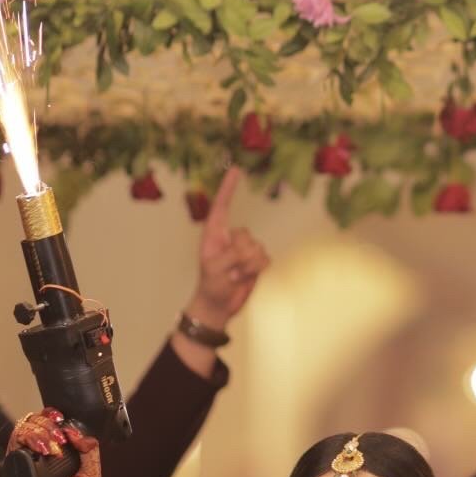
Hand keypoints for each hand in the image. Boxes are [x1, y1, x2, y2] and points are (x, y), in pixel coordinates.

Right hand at [4, 412, 102, 476]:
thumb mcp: (89, 476)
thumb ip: (92, 452)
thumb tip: (81, 435)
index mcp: (56, 445)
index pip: (52, 418)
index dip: (58, 416)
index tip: (67, 427)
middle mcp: (38, 445)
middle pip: (40, 417)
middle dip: (52, 425)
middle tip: (62, 440)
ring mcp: (24, 450)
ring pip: (28, 423)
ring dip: (43, 431)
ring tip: (53, 449)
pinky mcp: (12, 458)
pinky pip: (16, 436)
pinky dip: (31, 438)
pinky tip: (42, 450)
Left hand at [185, 169, 268, 331]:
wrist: (219, 306)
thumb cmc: (210, 286)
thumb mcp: (214, 269)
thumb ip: (231, 255)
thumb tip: (249, 248)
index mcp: (214, 234)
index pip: (222, 205)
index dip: (228, 188)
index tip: (236, 170)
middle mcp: (231, 238)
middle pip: (246, 235)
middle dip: (240, 257)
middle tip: (227, 272)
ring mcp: (245, 249)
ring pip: (258, 248)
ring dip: (247, 267)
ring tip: (233, 277)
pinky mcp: (256, 261)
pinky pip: (266, 259)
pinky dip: (256, 271)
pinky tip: (244, 278)